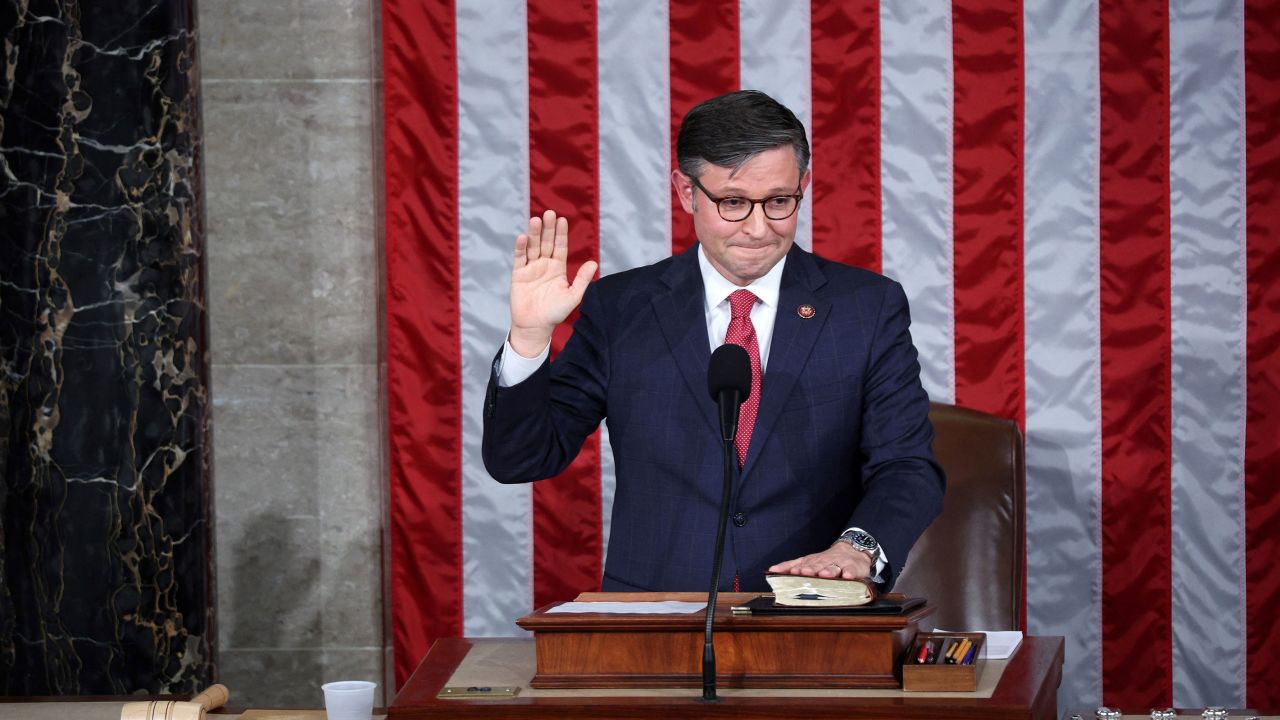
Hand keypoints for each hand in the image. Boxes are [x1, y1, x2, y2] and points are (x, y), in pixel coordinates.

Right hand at [508, 209, 598, 356]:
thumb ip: (582, 279)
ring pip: (533, 247)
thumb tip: (594, 263)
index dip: (561, 233)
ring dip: (534, 234)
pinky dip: (521, 248)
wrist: (535, 326)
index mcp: (558, 268)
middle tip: (548, 213)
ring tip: (535, 220)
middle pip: (546, 242)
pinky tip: (523, 237)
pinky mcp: (518, 274)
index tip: (562, 220)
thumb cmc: (555, 313)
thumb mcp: (573, 296)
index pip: (560, 246)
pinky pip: (520, 258)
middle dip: (548, 228)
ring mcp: (531, 268)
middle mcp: (544, 265)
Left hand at [767, 541, 871, 579]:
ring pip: (833, 567)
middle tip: (805, 572)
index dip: (798, 568)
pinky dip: (849, 573)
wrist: (852, 550)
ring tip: (823, 575)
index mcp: (812, 562)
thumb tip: (771, 570)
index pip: (804, 564)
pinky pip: (851, 571)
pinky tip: (846, 576)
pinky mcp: (852, 568)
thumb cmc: (826, 560)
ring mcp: (839, 565)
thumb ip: (789, 566)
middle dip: (811, 569)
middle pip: (818, 565)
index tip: (792, 572)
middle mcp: (824, 562)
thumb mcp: (807, 561)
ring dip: (828, 571)